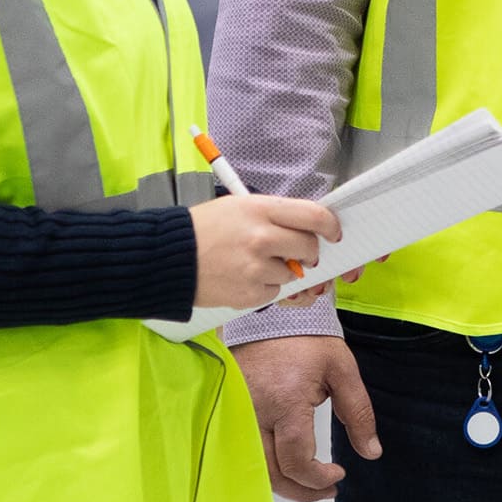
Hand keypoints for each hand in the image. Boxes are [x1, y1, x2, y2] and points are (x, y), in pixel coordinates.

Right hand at [191, 194, 339, 309]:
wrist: (169, 258)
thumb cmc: (203, 229)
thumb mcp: (239, 207)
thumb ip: (274, 216)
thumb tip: (305, 227)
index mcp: (261, 209)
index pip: (314, 215)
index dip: (330, 226)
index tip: (332, 232)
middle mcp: (263, 237)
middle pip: (309, 248)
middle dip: (309, 253)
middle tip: (298, 253)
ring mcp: (257, 268)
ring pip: (293, 274)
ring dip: (282, 271)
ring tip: (254, 262)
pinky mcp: (250, 294)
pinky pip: (274, 293)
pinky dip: (265, 288)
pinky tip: (244, 277)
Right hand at [233, 334, 380, 501]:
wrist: (271, 315)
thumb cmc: (306, 339)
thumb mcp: (341, 368)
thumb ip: (358, 411)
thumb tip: (371, 452)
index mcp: (285, 401)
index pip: (297, 460)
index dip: (319, 478)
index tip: (339, 473)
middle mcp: (255, 412)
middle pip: (273, 473)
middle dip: (303, 490)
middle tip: (327, 489)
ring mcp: (238, 414)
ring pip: (256, 467)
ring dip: (284, 483)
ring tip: (310, 483)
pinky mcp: (230, 413)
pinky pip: (245, 452)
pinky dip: (267, 467)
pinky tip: (287, 466)